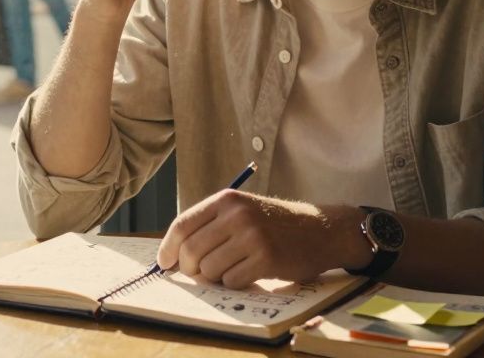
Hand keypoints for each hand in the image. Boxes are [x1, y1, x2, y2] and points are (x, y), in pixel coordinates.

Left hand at [156, 190, 335, 288]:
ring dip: (216, 277)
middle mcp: (237, 215)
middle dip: (190, 268)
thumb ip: (209, 226)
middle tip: (200, 273)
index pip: (183, 225)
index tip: (164, 263)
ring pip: (209, 269)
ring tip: (233, 267)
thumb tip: (173, 255)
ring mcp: (252, 236)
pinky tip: (250, 272)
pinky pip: (231, 281)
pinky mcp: (266, 258)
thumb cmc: (274, 224)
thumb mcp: (241, 211)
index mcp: (226, 199)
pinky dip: (236, 283)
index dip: (168, 248)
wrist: (319, 230)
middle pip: (192, 251)